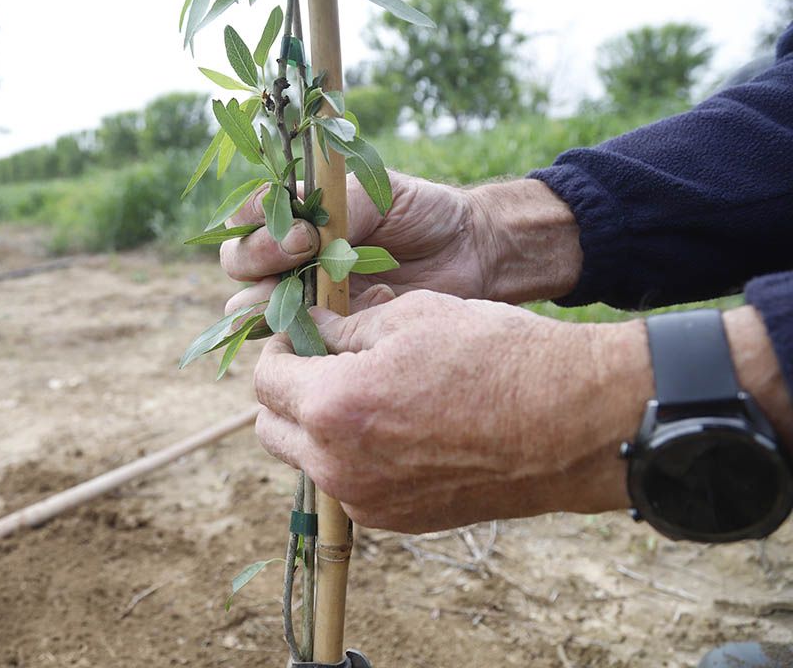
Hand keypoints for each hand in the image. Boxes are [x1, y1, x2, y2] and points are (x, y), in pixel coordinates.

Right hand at [221, 172, 582, 314]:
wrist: (470, 253)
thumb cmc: (423, 212)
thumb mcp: (379, 192)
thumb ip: (336, 205)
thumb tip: (297, 232)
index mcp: (295, 213)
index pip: (247, 216)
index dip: (257, 223)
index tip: (298, 230)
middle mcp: (289, 254)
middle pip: (239, 262)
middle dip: (257, 260)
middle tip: (301, 255)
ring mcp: (304, 295)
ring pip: (254, 306)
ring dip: (269, 304)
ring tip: (306, 301)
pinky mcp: (326, 332)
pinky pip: (295, 340)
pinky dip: (306, 335)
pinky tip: (340, 323)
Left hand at [253, 288, 650, 532]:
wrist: (571, 423)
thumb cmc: (494, 356)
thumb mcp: (411, 316)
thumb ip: (344, 327)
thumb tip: (311, 328)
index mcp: (332, 406)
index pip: (265, 380)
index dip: (278, 349)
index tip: (300, 335)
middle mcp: (338, 465)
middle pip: (272, 428)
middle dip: (286, 392)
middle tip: (320, 362)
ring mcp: (367, 501)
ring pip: (308, 461)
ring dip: (316, 427)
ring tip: (362, 392)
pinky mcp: (397, 521)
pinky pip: (349, 486)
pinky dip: (352, 457)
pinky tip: (395, 427)